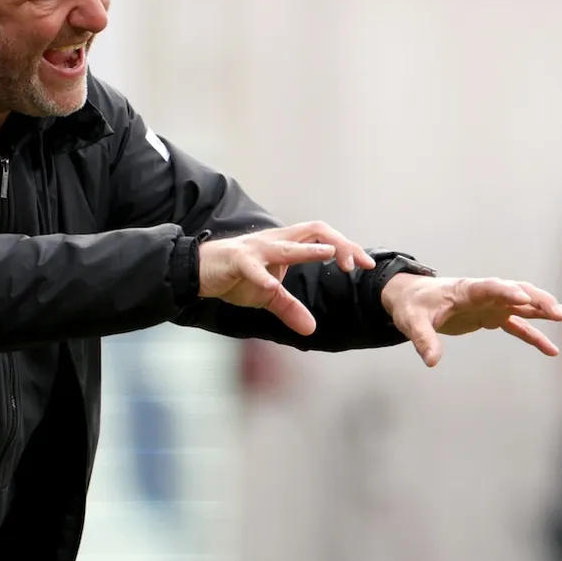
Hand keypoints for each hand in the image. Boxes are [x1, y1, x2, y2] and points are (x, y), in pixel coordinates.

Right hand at [199, 221, 375, 334]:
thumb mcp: (267, 296)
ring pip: (287, 245)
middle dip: (339, 244)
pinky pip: (252, 267)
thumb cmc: (234, 277)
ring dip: (309, 250)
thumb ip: (290, 309)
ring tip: (328, 254)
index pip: (322, 237)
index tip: (364, 265)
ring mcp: (256, 248)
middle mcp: (275, 240)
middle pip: (314, 230)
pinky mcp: (236, 259)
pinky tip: (271, 286)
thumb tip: (311, 330)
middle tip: (356, 264)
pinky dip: (262, 276)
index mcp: (286, 244)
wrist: (197, 271)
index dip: (345, 247)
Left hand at [380, 274, 561, 366]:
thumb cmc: (412, 306)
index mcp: (466, 289)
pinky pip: (519, 326)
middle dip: (539, 301)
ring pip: (526, 306)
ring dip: (551, 311)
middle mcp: (485, 294)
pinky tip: (553, 351)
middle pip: (518, 293)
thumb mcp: (412, 322)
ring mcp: (492, 304)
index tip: (523, 298)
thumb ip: (423, 340)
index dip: (506, 291)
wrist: (412, 298)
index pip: (490, 287)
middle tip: (561, 312)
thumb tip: (432, 362)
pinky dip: (536, 337)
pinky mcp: (492, 317)